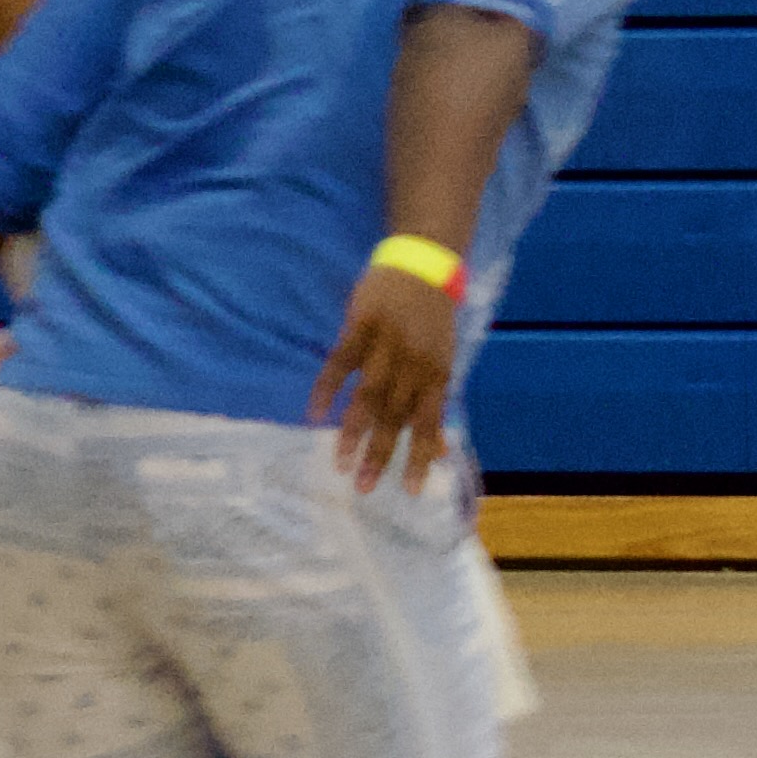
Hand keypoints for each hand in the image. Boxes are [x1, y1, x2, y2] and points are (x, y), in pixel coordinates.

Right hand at [310, 261, 458, 492]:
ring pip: (368, 394)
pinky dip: (328, 387)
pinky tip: (315, 412)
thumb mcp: (441, 361)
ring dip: (353, 430)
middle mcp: (413, 363)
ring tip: (339, 461)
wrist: (421, 266)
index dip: (417, 457)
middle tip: (363, 488)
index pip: (428, 423)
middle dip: (380, 454)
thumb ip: (434, 404)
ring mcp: (385, 344)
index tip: (406, 491)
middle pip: (394, 415)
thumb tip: (440, 450)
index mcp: (436, 373)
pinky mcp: (360, 326)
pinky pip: (341, 362)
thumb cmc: (431, 320)